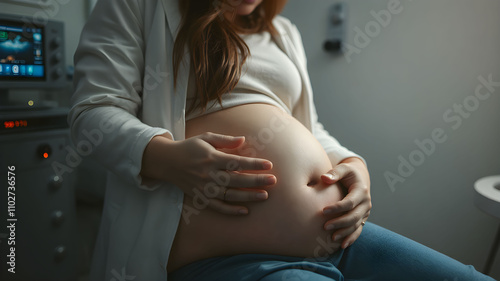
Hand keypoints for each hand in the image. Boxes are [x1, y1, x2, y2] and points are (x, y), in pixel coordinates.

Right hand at [144, 132, 275, 214]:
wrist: (167, 161)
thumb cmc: (190, 147)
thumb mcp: (206, 138)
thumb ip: (226, 140)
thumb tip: (244, 140)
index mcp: (212, 158)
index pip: (237, 162)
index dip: (253, 164)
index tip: (269, 164)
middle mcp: (208, 174)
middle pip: (236, 179)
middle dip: (256, 180)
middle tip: (273, 180)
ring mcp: (204, 188)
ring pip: (229, 194)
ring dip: (248, 196)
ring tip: (264, 195)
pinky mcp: (200, 197)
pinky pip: (217, 206)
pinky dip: (231, 210)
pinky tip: (245, 211)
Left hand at [321, 157, 370, 248]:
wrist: (359, 178)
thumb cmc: (348, 173)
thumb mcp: (343, 169)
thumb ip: (334, 173)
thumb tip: (324, 178)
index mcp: (361, 190)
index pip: (349, 202)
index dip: (337, 208)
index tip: (323, 211)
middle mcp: (365, 202)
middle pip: (354, 216)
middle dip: (340, 223)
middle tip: (325, 227)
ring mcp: (365, 212)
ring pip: (356, 225)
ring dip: (344, 233)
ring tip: (331, 238)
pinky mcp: (363, 218)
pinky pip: (358, 230)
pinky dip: (351, 238)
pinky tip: (342, 245)